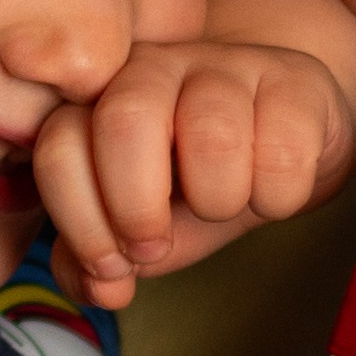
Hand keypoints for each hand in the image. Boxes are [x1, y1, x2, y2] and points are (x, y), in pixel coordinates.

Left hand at [34, 38, 355, 311]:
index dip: (82, 222)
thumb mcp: (139, 227)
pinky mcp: (295, 79)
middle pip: (125, 120)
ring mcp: (226, 66)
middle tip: (156, 245)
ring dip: (217, 201)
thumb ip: (99, 262)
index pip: (60, 147)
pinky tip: (272, 193)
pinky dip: (278, 196)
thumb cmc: (197, 181)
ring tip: (223, 207)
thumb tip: (102, 289)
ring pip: (213, 136)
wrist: (281, 141)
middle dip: (137, 209)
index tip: (113, 264)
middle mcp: (154, 69)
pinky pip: (284, 149)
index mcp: (98, 102)